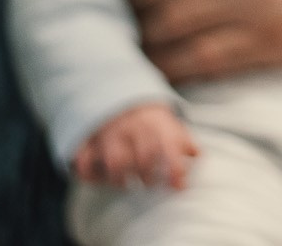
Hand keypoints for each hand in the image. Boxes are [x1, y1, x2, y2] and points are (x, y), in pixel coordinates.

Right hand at [73, 103, 196, 189]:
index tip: (178, 187)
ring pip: (114, 163)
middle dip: (148, 178)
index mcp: (156, 125)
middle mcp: (133, 129)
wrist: (120, 94)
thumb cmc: (149, 119)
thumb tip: (197, 158)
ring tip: (126, 184)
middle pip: (142, 159)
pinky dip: (89, 174)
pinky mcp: (89, 140)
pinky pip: (84, 161)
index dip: (175, 170)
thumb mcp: (171, 124)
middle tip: (149, 184)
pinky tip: (98, 179)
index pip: (169, 148)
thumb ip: (184, 142)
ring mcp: (109, 135)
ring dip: (121, 180)